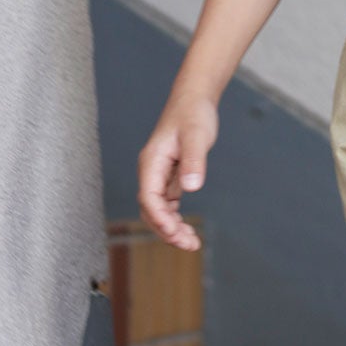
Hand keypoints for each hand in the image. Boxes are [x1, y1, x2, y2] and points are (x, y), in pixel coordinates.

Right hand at [138, 91, 218, 250]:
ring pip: (160, 209)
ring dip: (172, 227)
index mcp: (152, 162)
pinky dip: (176, 218)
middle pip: (152, 208)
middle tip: (189, 244)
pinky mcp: (171, 176)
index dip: (159, 217)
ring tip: (191, 243)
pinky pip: (169, 204)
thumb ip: (193, 162)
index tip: (174, 232)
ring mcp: (160, 175)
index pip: (148, 197)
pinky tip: (187, 230)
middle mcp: (152, 171)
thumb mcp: (196, 137)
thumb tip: (191, 187)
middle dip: (166, 229)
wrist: (194, 100)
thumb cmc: (193, 115)